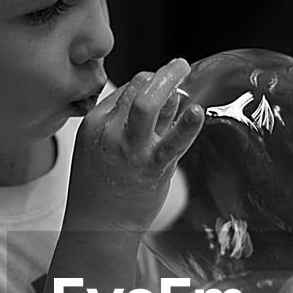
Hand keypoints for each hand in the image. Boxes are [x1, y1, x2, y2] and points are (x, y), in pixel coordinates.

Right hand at [65, 58, 203, 233]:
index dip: (146, 85)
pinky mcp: (152, 168)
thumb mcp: (99, 146)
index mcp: (95, 124)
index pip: (125, 90)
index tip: (158, 86)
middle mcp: (110, 132)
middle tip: (179, 64)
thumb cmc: (100, 186)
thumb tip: (161, 96)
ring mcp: (131, 150)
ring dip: (170, 83)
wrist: (95, 227)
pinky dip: (187, 126)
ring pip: (149, 104)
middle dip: (161, 73)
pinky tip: (197, 113)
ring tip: (184, 71)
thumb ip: (123, 122)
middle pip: (137, 89)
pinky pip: (173, 142)